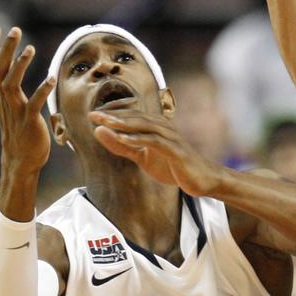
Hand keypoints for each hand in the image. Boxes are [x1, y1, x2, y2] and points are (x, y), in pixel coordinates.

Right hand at [0, 26, 54, 173]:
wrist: (21, 160)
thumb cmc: (21, 131)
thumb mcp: (14, 106)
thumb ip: (14, 89)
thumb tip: (15, 70)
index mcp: (0, 95)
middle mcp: (5, 101)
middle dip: (4, 49)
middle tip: (14, 29)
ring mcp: (16, 111)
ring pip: (11, 84)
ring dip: (20, 66)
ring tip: (30, 48)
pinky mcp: (29, 122)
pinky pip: (34, 104)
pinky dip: (42, 90)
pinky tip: (52, 78)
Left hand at [89, 110, 221, 195]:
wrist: (202, 180)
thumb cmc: (173, 167)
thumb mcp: (143, 157)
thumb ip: (123, 146)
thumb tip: (100, 132)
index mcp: (156, 127)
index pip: (132, 116)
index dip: (113, 114)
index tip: (93, 115)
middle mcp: (164, 127)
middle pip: (136, 117)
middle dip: (114, 116)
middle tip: (93, 115)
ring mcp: (171, 138)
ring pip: (145, 125)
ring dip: (124, 124)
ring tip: (105, 123)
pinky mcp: (176, 150)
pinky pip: (155, 141)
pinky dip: (138, 139)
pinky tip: (123, 139)